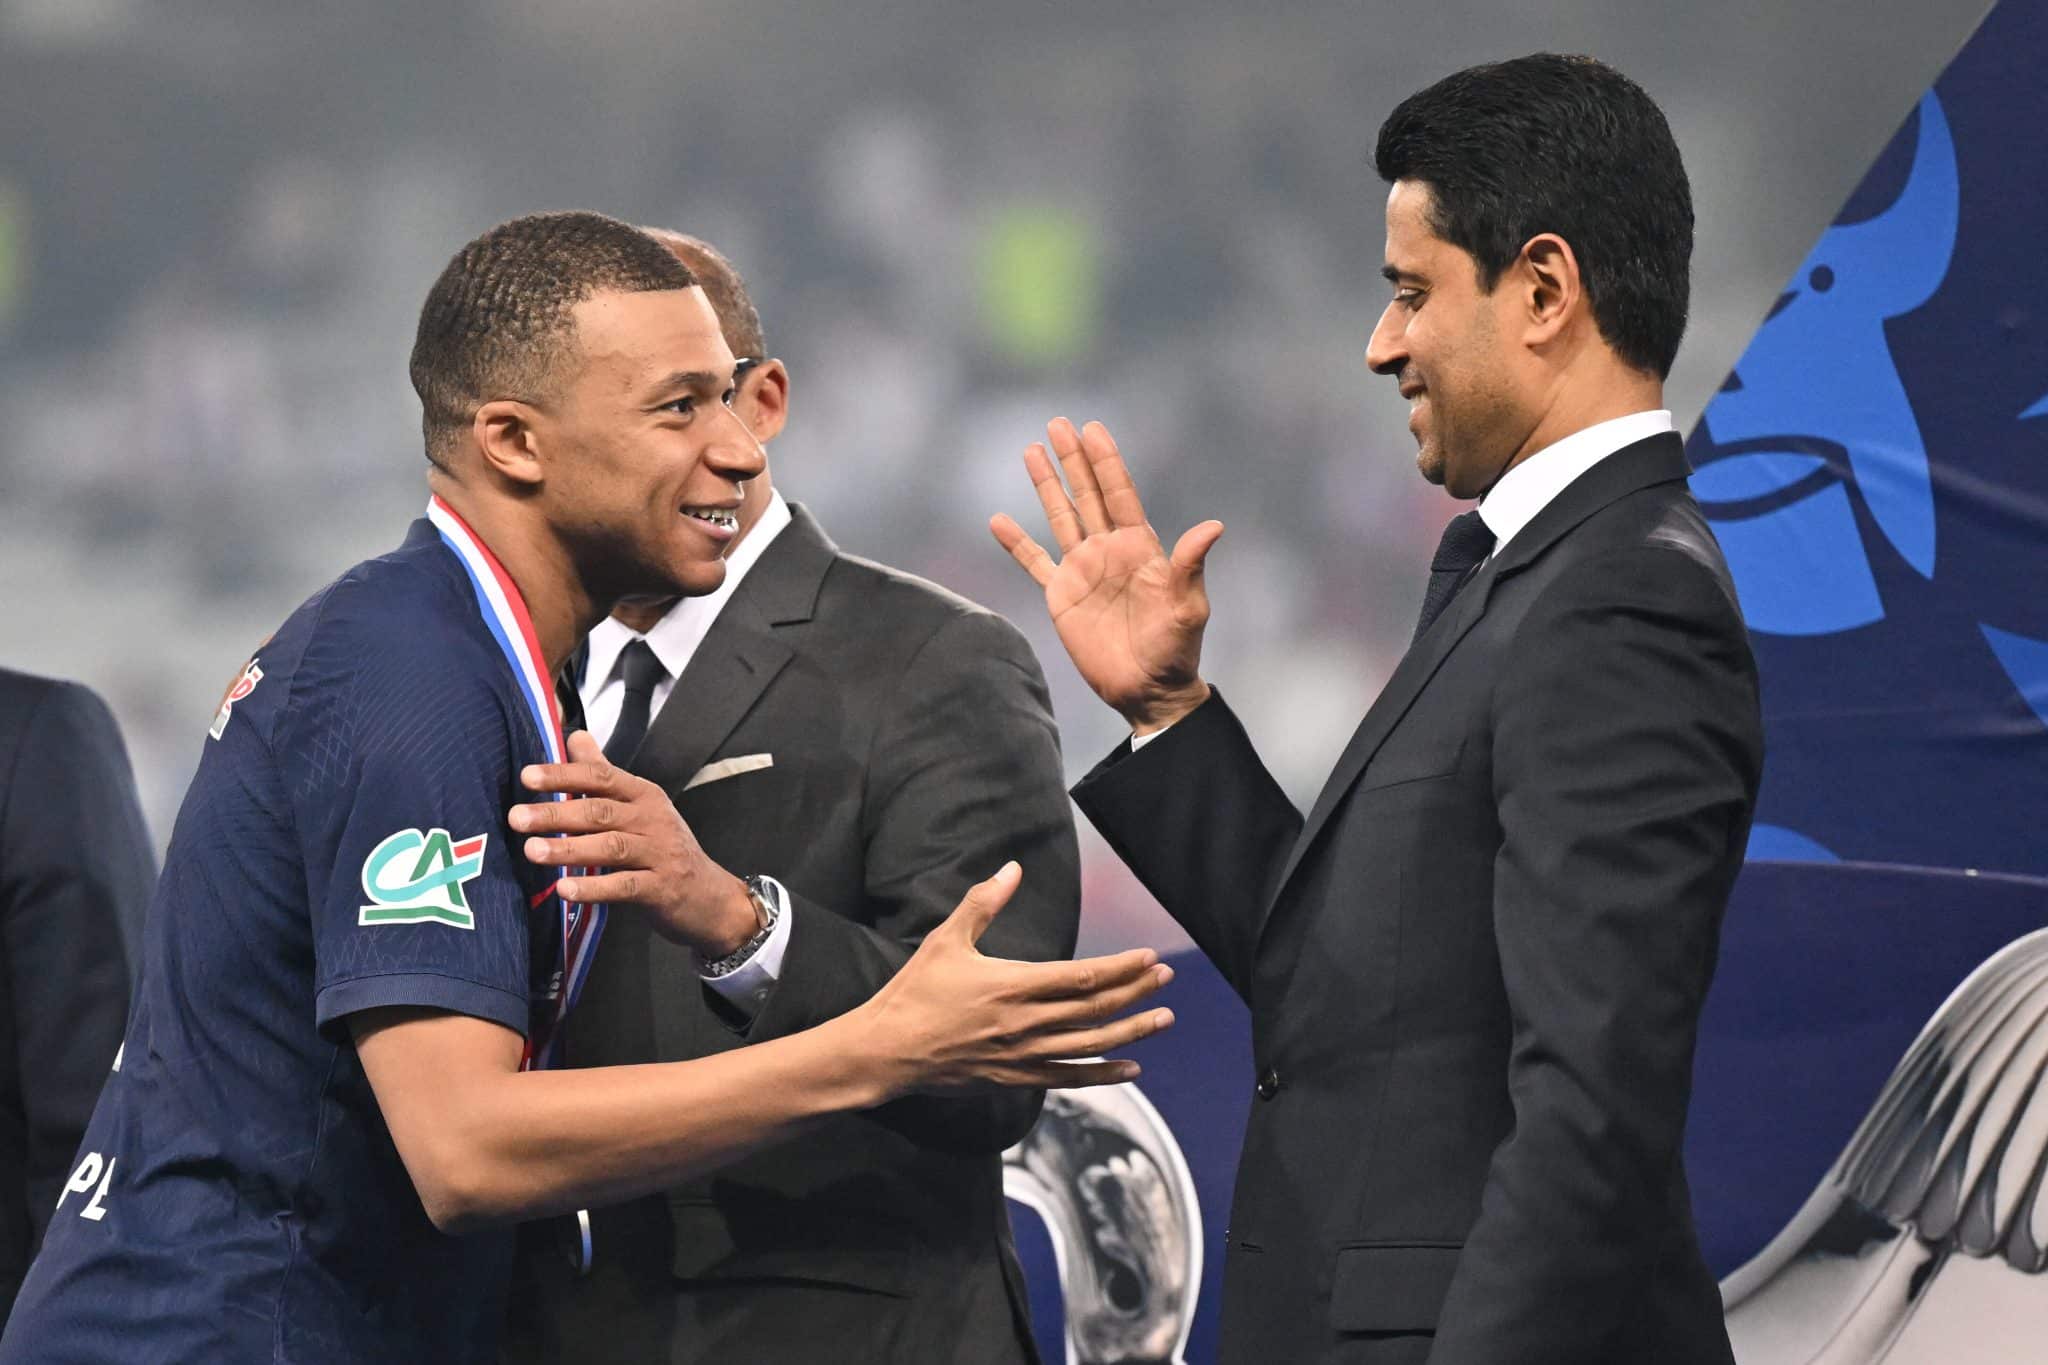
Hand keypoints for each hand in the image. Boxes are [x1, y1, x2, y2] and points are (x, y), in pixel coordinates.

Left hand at [510, 731, 757, 957]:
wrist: (710, 896)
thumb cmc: (664, 848)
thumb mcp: (640, 805)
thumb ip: (604, 773)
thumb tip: (575, 737)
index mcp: (643, 795)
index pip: (601, 777)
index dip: (564, 775)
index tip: (527, 777)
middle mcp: (653, 819)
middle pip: (600, 811)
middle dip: (556, 813)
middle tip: (516, 818)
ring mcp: (660, 854)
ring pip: (610, 847)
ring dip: (569, 848)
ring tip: (532, 851)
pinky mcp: (662, 888)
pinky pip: (624, 886)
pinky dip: (594, 888)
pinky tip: (564, 889)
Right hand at [853, 861, 1175, 1095]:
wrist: (888, 1050)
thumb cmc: (915, 991)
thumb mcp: (946, 939)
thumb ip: (983, 903)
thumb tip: (1012, 868)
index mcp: (1012, 984)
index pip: (1082, 977)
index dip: (1120, 967)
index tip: (1148, 957)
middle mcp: (1025, 1022)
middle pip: (1095, 1009)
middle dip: (1136, 992)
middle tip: (1166, 979)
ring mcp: (1023, 1054)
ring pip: (1091, 1045)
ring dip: (1132, 1031)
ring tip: (1164, 1018)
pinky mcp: (1016, 1078)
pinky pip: (1070, 1078)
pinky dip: (1104, 1074)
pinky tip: (1132, 1068)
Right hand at [989, 417, 1219, 732]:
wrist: (1149, 691)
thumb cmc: (1176, 650)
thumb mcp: (1188, 607)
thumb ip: (1191, 565)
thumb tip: (1214, 525)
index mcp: (1139, 547)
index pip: (1119, 493)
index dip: (1106, 461)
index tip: (1093, 428)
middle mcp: (1109, 551)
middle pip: (1087, 494)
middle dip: (1073, 459)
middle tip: (1058, 422)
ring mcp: (1083, 571)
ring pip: (1060, 517)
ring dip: (1046, 485)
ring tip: (1031, 450)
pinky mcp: (1062, 596)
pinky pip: (1034, 562)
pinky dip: (1016, 543)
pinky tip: (998, 520)